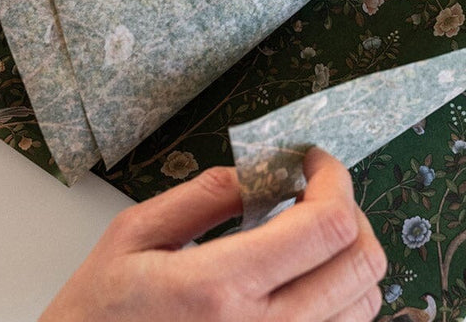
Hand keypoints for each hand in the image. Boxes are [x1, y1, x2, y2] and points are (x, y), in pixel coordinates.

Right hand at [39, 148, 386, 321]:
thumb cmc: (99, 314)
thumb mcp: (135, 234)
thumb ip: (204, 195)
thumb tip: (262, 170)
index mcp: (222, 288)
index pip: (327, 227)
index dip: (333, 179)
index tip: (313, 160)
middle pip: (362, 264)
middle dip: (350, 210)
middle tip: (314, 191)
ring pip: (365, 303)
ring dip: (349, 255)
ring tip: (307, 234)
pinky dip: (341, 297)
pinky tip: (302, 276)